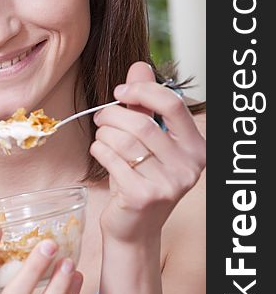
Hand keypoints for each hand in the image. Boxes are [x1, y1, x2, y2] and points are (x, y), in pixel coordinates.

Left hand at [90, 61, 205, 243]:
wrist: (134, 227)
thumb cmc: (140, 177)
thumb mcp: (147, 140)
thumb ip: (145, 103)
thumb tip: (139, 66)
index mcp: (196, 148)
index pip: (172, 105)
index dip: (141, 92)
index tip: (119, 92)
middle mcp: (188, 166)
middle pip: (141, 123)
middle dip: (112, 116)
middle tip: (101, 118)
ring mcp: (168, 184)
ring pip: (123, 140)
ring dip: (103, 134)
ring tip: (102, 139)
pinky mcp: (143, 196)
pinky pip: (111, 158)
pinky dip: (98, 150)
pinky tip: (100, 154)